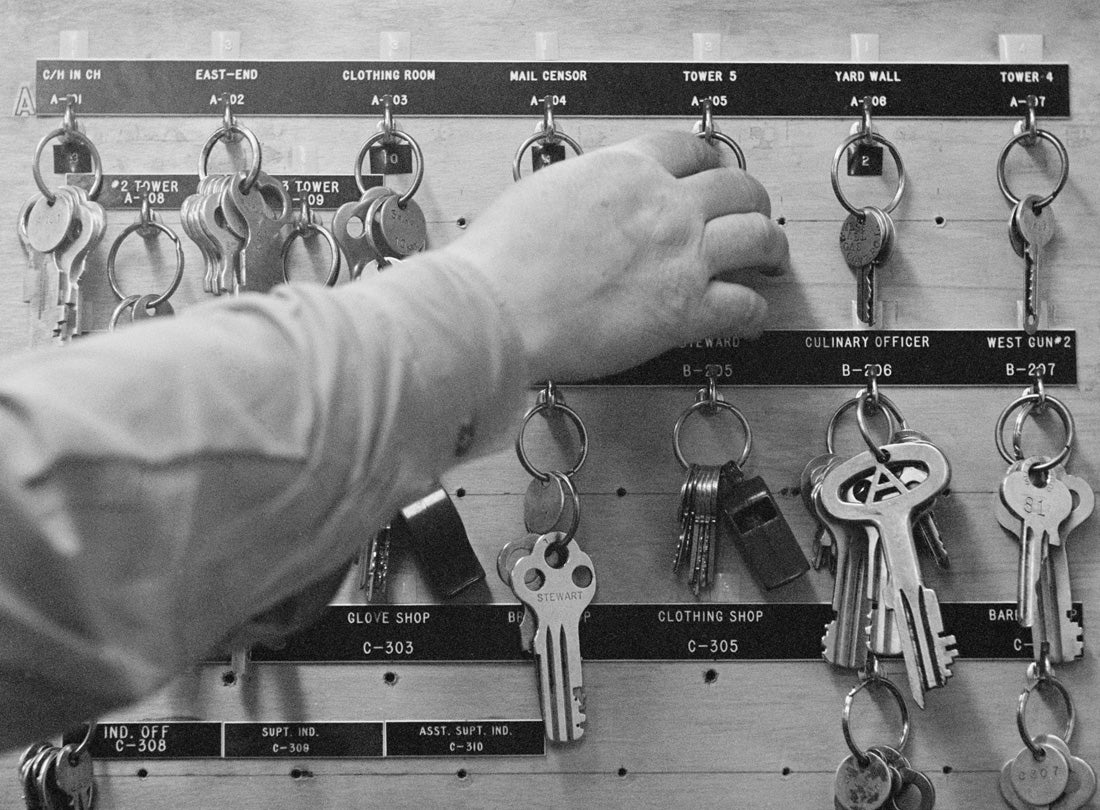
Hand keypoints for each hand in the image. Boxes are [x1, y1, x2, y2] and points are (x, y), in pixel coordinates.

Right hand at [440, 130, 788, 382]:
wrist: (498, 307)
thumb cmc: (501, 260)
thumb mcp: (541, 193)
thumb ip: (581, 191)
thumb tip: (585, 204)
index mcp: (625, 168)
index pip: (688, 149)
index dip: (710, 160)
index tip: (713, 172)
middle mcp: (663, 204)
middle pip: (736, 187)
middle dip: (751, 200)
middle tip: (752, 214)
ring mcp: (681, 255)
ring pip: (757, 237)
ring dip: (770, 248)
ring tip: (771, 261)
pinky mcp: (686, 309)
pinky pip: (744, 304)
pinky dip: (755, 311)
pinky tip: (751, 317)